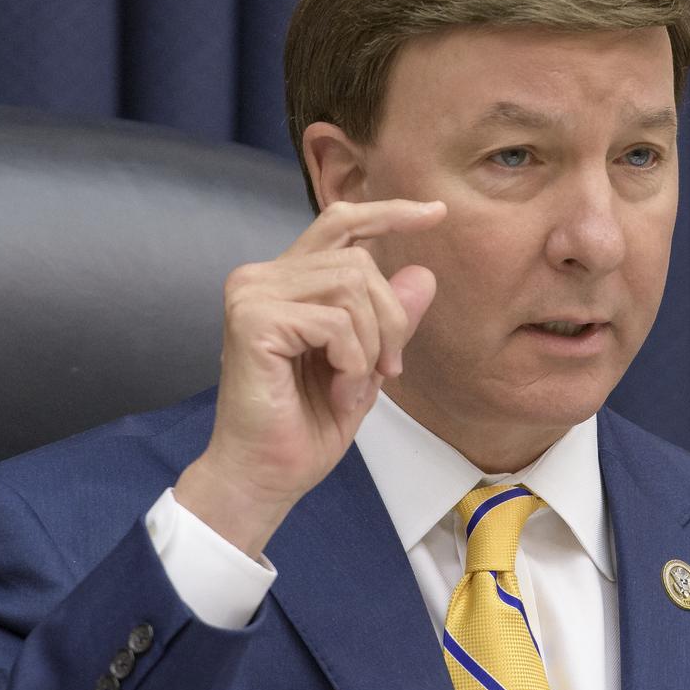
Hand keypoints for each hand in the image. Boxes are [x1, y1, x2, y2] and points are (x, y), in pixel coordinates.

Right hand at [173, 198, 446, 557]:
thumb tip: (423, 273)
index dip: (390, 213)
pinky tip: (338, 394)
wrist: (264, 477)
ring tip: (353, 388)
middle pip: (360, 262)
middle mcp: (262, 276)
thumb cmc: (306, 426)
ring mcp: (252, 293)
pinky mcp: (253, 319)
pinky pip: (337, 323)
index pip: (341, 222)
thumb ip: (389, 319)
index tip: (437, 213)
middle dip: (391, 320)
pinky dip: (353, 364)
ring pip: (353, 287)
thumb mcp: (367, 366)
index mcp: (287, 281)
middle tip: (387, 372)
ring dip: (370, 347)